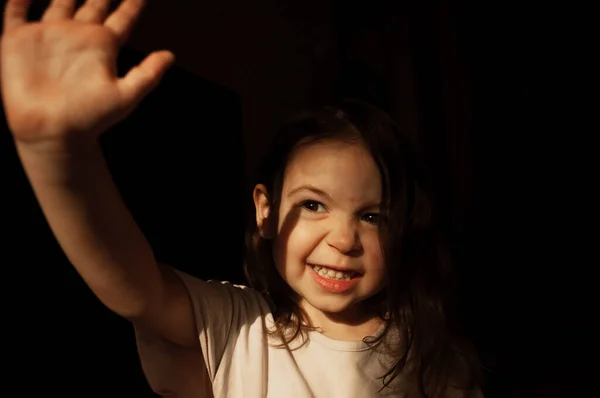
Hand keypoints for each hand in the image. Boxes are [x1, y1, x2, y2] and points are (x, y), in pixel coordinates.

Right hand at [1, 0, 173, 148]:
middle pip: (93, 2)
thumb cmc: (91, 118)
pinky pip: (16, 11)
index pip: (122, 16)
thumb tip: (171, 55)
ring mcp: (49, 35)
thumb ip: (148, 74)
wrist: (52, 132)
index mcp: (103, 45)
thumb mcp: (126, 96)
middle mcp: (77, 36)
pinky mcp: (19, 41)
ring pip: (59, 0)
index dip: (133, 2)